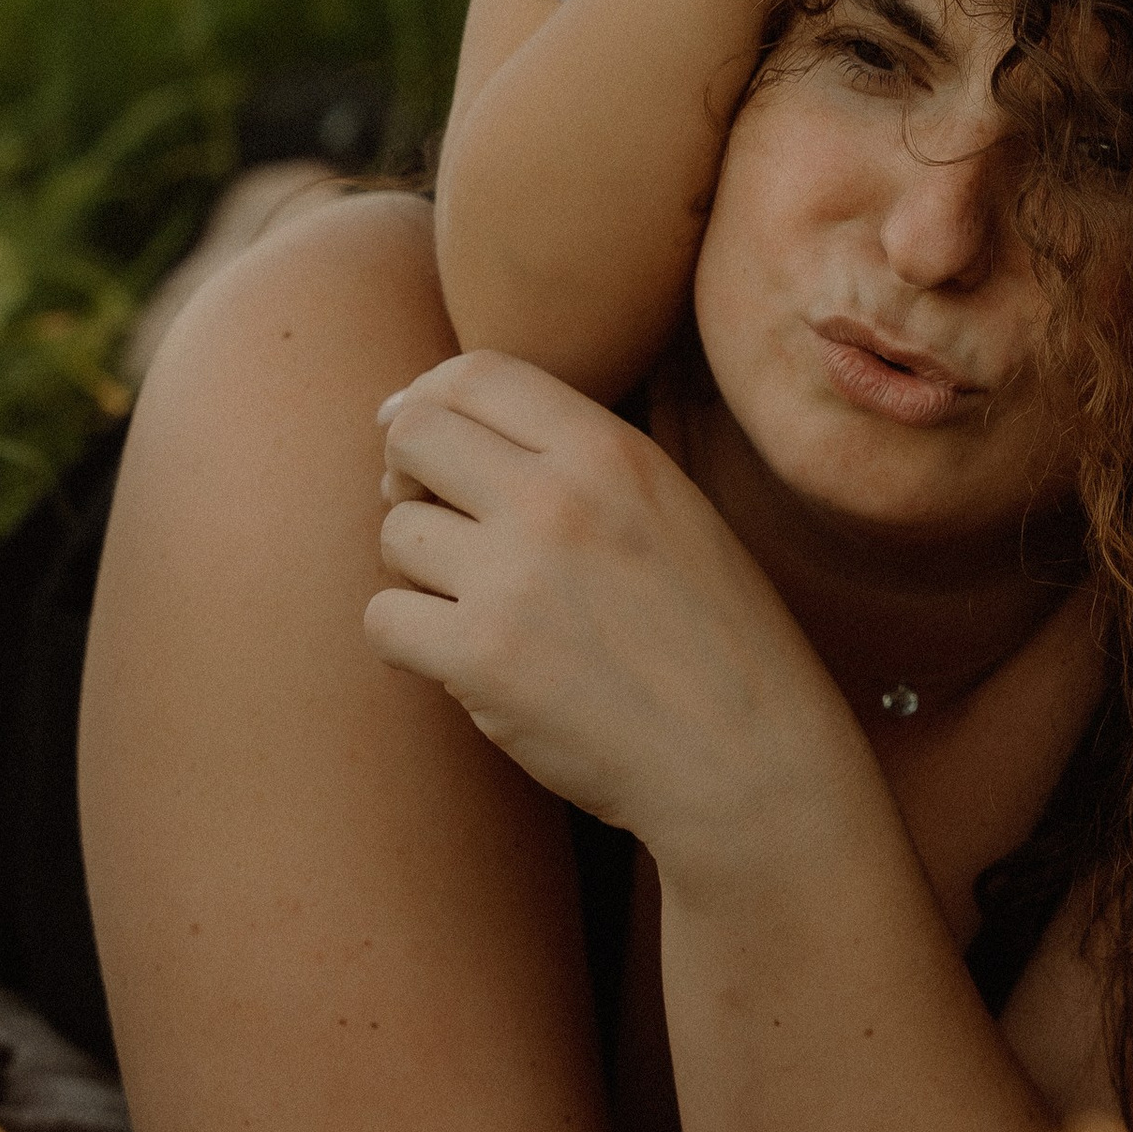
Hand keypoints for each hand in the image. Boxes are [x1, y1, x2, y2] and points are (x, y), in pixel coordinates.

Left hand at [365, 351, 861, 874]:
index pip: (476, 374)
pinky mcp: (481, 658)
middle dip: (405, 475)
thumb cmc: (708, 635)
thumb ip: (576, 459)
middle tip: (438, 522)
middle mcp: (557, 497)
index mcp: (611, 451)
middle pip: (413, 436)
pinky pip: (384, 619)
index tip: (417, 442)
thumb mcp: (670, 508)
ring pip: (394, 534)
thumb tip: (427, 417)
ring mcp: (515, 577)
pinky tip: (462, 659)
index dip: (428, 400)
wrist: (748, 757)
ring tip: (478, 606)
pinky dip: (409, 640)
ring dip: (418, 570)